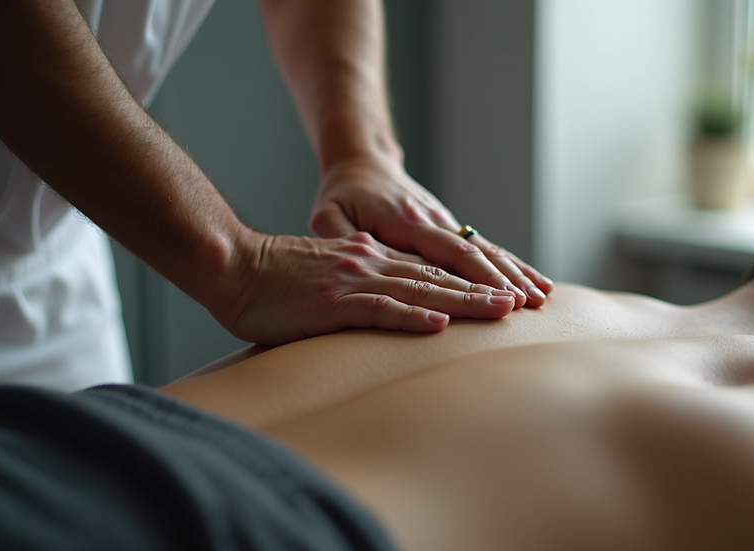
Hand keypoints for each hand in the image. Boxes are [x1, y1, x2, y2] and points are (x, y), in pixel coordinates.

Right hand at [211, 230, 517, 344]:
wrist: (233, 266)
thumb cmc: (275, 280)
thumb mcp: (327, 278)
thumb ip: (359, 287)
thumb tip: (386, 305)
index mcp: (371, 259)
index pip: (430, 272)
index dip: (470, 282)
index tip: (503, 295)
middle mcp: (370, 264)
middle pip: (436, 278)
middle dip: (481, 291)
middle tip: (520, 302)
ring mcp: (353, 280)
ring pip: (420, 290)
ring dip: (463, 301)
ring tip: (499, 309)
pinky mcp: (332, 302)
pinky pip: (379, 308)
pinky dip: (411, 316)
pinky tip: (438, 323)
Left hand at [310, 158, 553, 307]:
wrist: (364, 162)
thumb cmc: (343, 194)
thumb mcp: (327, 214)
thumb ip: (337, 238)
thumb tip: (349, 260)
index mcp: (406, 220)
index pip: (446, 250)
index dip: (475, 274)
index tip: (498, 294)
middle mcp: (435, 219)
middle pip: (476, 250)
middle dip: (505, 277)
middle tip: (530, 303)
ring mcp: (447, 222)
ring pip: (488, 248)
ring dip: (517, 272)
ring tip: (544, 297)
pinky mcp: (452, 228)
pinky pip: (486, 247)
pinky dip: (512, 265)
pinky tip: (535, 282)